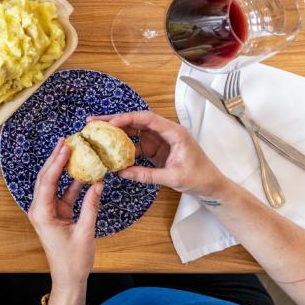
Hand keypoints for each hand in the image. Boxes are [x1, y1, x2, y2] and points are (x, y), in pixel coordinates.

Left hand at [28, 139, 102, 291]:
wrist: (69, 279)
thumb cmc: (73, 260)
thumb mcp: (85, 231)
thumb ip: (91, 205)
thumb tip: (98, 183)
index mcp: (41, 213)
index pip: (47, 180)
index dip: (57, 161)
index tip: (65, 145)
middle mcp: (40, 209)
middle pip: (46, 177)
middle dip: (56, 158)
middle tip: (66, 140)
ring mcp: (48, 211)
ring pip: (54, 184)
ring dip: (63, 169)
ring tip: (73, 150)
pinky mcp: (57, 214)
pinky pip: (64, 194)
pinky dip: (73, 184)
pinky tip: (84, 173)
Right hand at [91, 110, 229, 198]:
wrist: (211, 186)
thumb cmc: (199, 178)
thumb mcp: (173, 178)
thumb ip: (147, 175)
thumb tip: (122, 173)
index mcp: (174, 132)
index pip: (147, 119)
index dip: (128, 119)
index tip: (111, 123)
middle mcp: (165, 132)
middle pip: (137, 121)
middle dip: (115, 120)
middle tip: (94, 121)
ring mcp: (160, 140)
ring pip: (134, 131)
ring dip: (116, 131)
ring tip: (96, 132)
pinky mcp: (156, 149)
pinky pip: (136, 144)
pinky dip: (123, 147)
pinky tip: (111, 150)